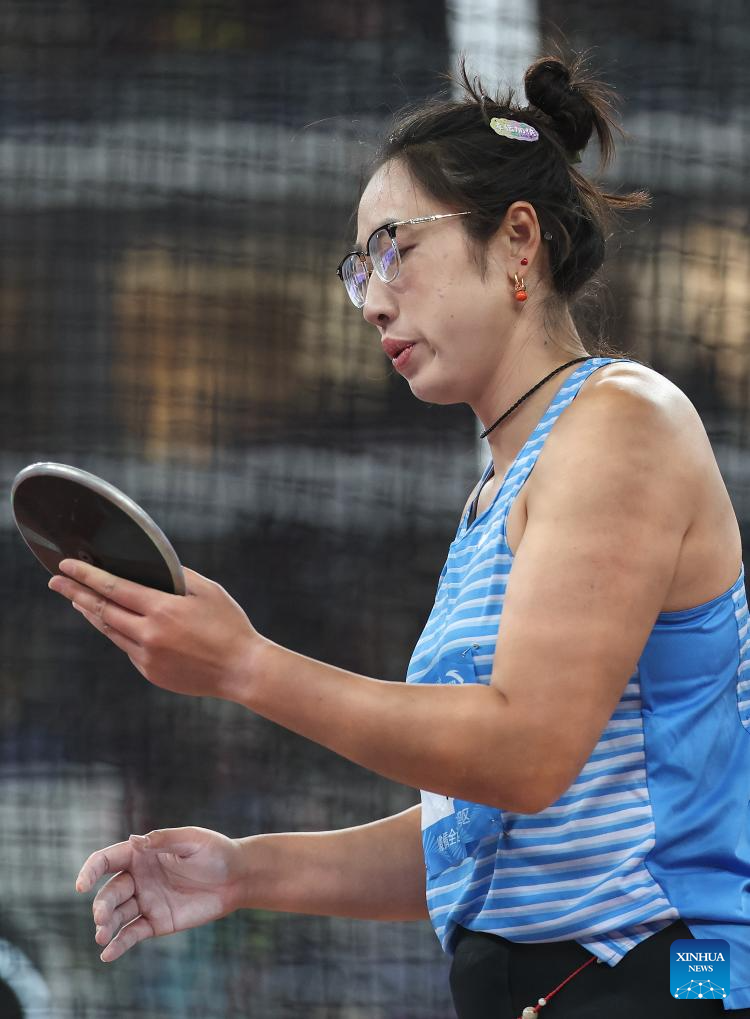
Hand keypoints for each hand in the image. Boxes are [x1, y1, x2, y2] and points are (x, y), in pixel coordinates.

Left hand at [48, 560, 260, 699]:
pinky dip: (118, 632)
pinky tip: (115, 622)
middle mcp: (149, 635)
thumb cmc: (229, 625)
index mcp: (162, 610)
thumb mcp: (208, 590)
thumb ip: (177, 576)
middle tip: (55, 581)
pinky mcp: (150, 672)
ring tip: (76, 600)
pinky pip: (127, 648)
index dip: (87, 575)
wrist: (241, 670)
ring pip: (109, 630)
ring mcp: (147, 658)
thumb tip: (152, 567)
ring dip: (90, 613)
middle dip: (75, 592)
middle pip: (101, 610)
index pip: (113, 587)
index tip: (67, 564)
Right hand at [76, 827, 247, 961]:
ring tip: (103, 936)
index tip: (81, 886)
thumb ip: (163, 841)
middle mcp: (138, 878)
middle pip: (109, 892)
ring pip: (117, 915)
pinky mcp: (156, 922)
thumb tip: (134, 840)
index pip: (106, 860)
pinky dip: (119, 944)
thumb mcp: (191, 840)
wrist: (237, 878)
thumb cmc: (215, 852)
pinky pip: (132, 934)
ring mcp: (146, 901)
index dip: (90, 871)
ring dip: (106, 926)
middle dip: (101, 906)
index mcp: (142, 854)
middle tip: (101, 919)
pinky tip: (108, 954)